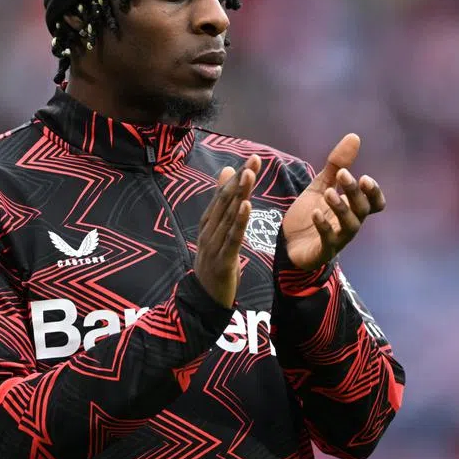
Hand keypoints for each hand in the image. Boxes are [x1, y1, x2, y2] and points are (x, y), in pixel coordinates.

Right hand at [194, 155, 261, 306]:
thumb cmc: (214, 262)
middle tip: (254, 160)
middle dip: (241, 179)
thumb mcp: (217, 233)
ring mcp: (213, 244)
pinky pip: (232, 237)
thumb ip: (222, 205)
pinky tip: (247, 206)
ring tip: (250, 175)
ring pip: (229, 216)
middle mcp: (208, 230)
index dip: (238, 176)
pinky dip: (239, 221)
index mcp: (208, 223)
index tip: (252, 159)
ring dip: (240, 194)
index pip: (223, 195)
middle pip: (226, 201)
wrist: (204, 299)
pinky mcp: (222, 259)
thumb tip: (227, 173)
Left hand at [282, 134, 385, 270]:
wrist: (287, 242)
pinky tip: (315, 213)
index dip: (374, 192)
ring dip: (341, 207)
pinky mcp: (322, 250)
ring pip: (350, 225)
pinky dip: (324, 226)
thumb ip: (337, 164)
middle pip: (363, 209)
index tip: (365, 177)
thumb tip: (354, 136)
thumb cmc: (310, 214)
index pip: (375, 203)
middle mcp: (350, 223)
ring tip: (328, 193)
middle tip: (343, 174)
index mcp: (353, 208)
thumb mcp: (321, 185)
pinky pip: (328, 240)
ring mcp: (338, 238)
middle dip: (354, 191)